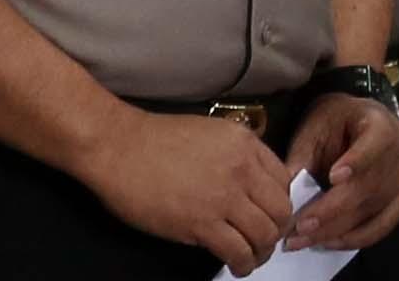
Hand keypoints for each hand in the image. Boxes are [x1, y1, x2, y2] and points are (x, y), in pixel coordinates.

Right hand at [78, 108, 293, 276]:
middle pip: (281, 212)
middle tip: (260, 239)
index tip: (266, 214)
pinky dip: (243, 264)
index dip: (277, 203)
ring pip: (264, 235)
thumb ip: (233, 154)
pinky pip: (239, 252)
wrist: (114, 146)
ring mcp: (223, 197)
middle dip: (275, 231)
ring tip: (249, 257)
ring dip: (261, 252)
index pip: (284, 181)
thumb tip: (249, 184)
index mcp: (242, 143)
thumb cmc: (151, 139)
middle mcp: (241, 168)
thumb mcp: (206, 133)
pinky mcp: (203, 223)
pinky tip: (234, 265)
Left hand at [283, 93, 398, 250]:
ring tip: (305, 240)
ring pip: (371, 212)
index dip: (356, 162)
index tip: (333, 177)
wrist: (359, 121)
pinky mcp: (398, 203)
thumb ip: (303, 154)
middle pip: (368, 188)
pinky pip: (380, 227)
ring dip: (337, 230)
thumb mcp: (315, 126)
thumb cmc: (334, 120)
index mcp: (382, 126)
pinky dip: (354, 238)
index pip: (374, 144)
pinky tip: (328, 243)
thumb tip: (284, 191)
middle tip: (300, 227)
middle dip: (331, 210)